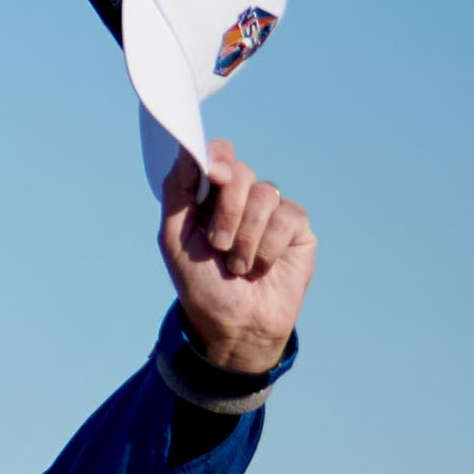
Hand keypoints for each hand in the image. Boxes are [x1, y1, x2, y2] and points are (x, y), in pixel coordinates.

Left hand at [160, 138, 311, 375]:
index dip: (218, 159)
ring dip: (246, 236)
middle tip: (218, 245)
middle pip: (241, 173)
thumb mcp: (176, 239)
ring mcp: (272, 210)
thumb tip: (187, 149)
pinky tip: (261, 267)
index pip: (219, 155)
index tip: (215, 175)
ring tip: (237, 265)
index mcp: (210, 196)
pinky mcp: (297, 227)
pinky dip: (268, 247)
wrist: (234, 324)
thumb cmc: (201, 284)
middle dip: (226, 211)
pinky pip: (288, 217)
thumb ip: (179, 193)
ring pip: (266, 195)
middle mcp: (242, 198)